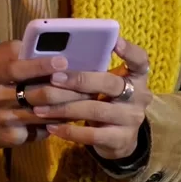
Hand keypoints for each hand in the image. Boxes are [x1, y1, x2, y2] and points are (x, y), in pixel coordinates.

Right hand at [0, 40, 84, 148]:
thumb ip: (12, 51)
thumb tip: (40, 46)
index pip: (16, 70)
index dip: (40, 66)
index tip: (63, 60)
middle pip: (33, 95)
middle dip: (62, 89)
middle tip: (86, 82)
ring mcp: (2, 121)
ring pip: (40, 115)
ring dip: (64, 107)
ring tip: (85, 98)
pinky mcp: (9, 139)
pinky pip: (37, 130)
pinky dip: (55, 123)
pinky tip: (70, 116)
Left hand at [32, 37, 151, 160]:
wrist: (119, 138)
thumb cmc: (107, 99)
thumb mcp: (106, 83)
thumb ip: (95, 68)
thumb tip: (59, 54)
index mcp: (137, 76)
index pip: (140, 60)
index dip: (129, 50)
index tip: (114, 41)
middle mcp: (139, 96)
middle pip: (110, 84)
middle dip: (80, 80)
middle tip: (53, 78)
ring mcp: (132, 119)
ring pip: (96, 110)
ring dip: (65, 108)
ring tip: (41, 107)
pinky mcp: (121, 140)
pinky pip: (92, 135)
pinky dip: (69, 130)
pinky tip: (51, 126)